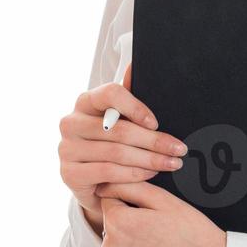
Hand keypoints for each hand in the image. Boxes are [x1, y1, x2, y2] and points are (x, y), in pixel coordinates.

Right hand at [58, 63, 188, 232]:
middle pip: (119, 129)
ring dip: (149, 160)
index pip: (110, 93)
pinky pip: (108, 172)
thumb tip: (134, 66)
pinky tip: (151, 174)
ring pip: (116, 153)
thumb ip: (128, 96)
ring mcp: (67, 149)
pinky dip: (134, 174)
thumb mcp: (120, 118)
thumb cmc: (109, 142)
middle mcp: (71, 122)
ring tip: (171, 164)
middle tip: (179, 149)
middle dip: (155, 141)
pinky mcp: (69, 174)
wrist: (92, 181)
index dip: (135, 107)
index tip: (156, 122)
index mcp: (85, 101)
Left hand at [96, 181, 226, 246]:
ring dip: (129, 245)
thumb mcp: (163, 199)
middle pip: (111, 226)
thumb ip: (129, 186)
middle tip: (157, 229)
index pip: (109, 201)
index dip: (130, 203)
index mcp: (118, 222)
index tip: (149, 212)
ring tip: (157, 246)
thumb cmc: (191, 231)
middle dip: (128, 223)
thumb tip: (104, 184)